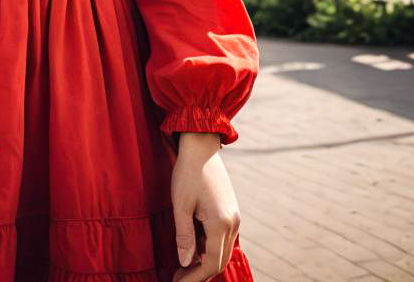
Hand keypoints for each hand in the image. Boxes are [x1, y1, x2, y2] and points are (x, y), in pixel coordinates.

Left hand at [170, 133, 241, 281]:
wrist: (201, 146)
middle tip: (179, 277)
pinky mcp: (231, 211)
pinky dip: (209, 247)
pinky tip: (193, 246)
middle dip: (200, 273)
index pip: (211, 262)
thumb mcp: (181, 204)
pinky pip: (223, 238)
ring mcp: (234, 217)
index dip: (194, 277)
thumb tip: (185, 262)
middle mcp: (232, 223)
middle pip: (220, 260)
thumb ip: (184, 235)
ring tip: (183, 264)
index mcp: (221, 223)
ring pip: (223, 250)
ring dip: (205, 261)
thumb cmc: (188, 172)